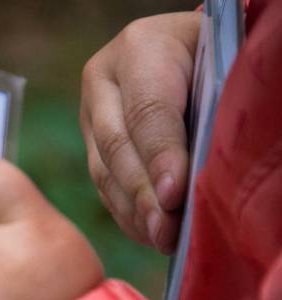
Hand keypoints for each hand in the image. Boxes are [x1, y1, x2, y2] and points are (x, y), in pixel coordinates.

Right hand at [81, 12, 200, 252]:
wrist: (191, 48)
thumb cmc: (220, 56)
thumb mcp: (221, 65)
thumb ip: (212, 106)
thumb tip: (200, 173)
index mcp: (139, 48)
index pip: (147, 112)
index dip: (160, 157)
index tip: (173, 196)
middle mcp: (103, 81)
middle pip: (116, 146)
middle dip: (143, 194)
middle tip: (166, 229)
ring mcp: (91, 113)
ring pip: (103, 170)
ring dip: (133, 210)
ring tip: (161, 238)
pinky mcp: (91, 142)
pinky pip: (103, 183)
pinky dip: (126, 212)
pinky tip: (149, 233)